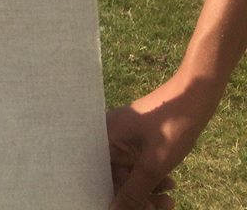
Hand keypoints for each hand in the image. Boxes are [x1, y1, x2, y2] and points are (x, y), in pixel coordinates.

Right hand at [107, 73, 216, 208]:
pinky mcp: (134, 137)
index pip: (102, 178)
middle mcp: (107, 136)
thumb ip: (133, 192)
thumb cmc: (171, 125)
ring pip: (128, 173)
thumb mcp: (153, 165)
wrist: (193, 96)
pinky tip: (169, 184)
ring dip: (148, 190)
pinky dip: (151, 177)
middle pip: (115, 178)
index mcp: (104, 138)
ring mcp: (121, 136)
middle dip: (138, 197)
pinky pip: (136, 164)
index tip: (141, 209)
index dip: (118, 199)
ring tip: (169, 199)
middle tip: (160, 208)